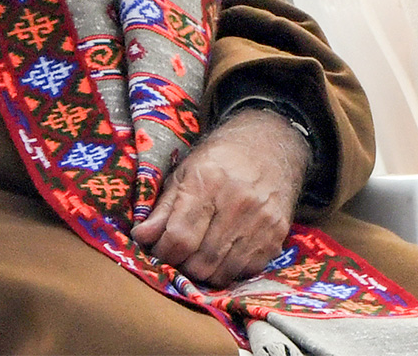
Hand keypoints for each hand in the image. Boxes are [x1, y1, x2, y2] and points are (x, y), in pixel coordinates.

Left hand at [130, 108, 311, 286]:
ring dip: (204, 271)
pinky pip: (245, 270)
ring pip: (222, 271)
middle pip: (199, 261)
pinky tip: (223, 252)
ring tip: (199, 254)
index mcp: (209, 182)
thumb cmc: (221, 159)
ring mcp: (261, 220)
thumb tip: (140, 237)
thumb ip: (163, 208)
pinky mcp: (277, 235)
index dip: (162, 251)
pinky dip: (229, 269)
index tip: (159, 248)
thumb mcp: (185, 173)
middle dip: (182, 264)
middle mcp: (238, 202)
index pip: (179, 238)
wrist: (272, 146)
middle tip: (179, 253)